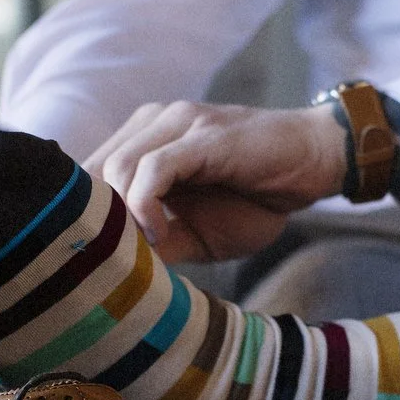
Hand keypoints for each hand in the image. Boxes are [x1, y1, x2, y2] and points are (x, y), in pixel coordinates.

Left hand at [81, 101, 345, 262]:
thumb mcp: (198, 235)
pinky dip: (145, 206)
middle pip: (92, 171)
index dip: (83, 218)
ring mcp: (178, 124)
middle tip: (110, 261)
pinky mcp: (203, 136)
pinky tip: (159, 234)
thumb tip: (114, 276)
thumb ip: (156, 246)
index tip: (94, 260)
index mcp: (143, 140)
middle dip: (95, 220)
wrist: (316, 163)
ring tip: (142, 250)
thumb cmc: (258, 198)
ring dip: (122, 217)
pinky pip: (154, 169)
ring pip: (118, 167)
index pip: (87, 175)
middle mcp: (152, 123)